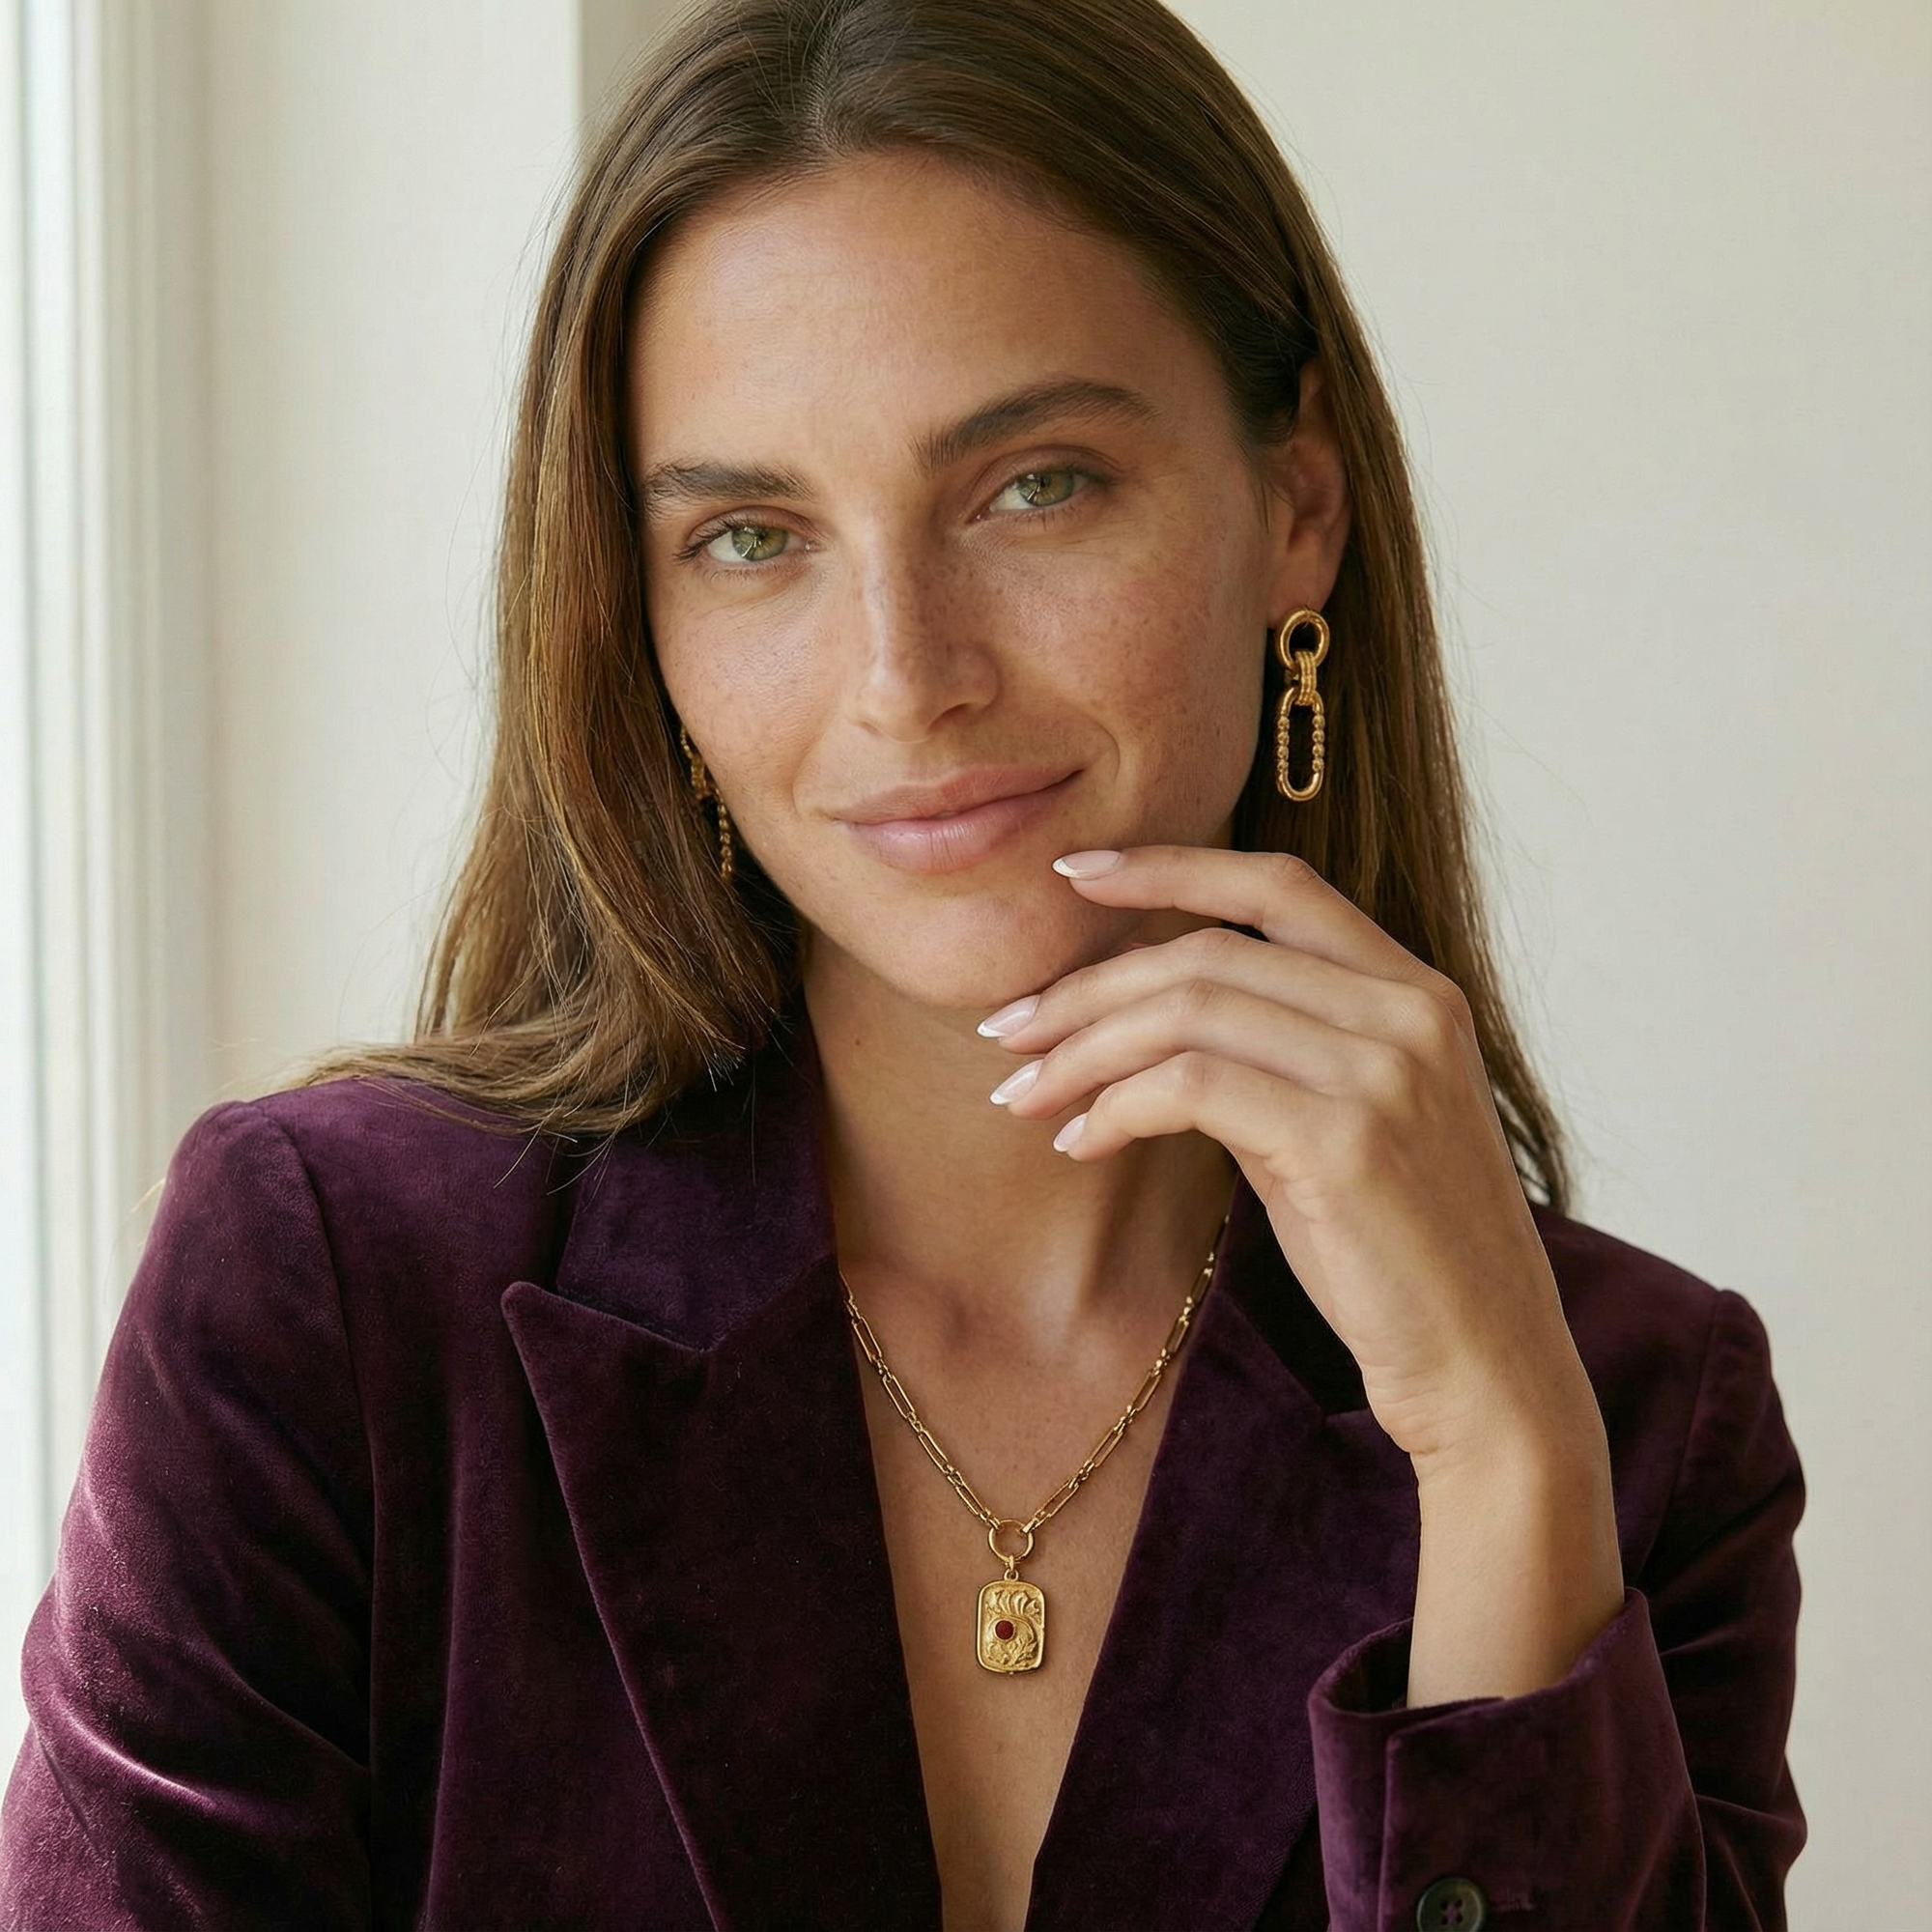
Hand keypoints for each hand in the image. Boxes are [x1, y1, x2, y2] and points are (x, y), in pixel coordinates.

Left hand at [985, 844, 1578, 1465]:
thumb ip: (1275, 1053)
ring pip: (1189, 1010)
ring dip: (1083, 1050)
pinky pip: (1192, 1086)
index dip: (1168, 868)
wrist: (1486, 1367)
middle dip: (1088, 987)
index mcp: (1416, 991)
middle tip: (1007, 1031)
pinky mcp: (1346, 1139)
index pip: (1277, 887)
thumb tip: (1141, 1020)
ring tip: (1022, 1095)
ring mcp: (1383, 1070)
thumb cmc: (1397, 1254)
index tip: (1071, 876)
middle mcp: (1409, 1010)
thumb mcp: (1346, 1122)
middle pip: (1208, 952)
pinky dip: (1117, 1105)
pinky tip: (1078, 1143)